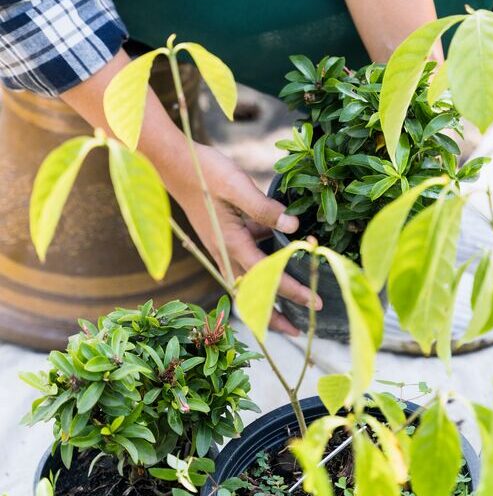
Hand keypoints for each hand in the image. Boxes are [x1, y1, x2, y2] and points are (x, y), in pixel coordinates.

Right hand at [158, 142, 321, 335]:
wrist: (175, 164)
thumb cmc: (205, 172)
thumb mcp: (237, 185)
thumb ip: (265, 208)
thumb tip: (294, 227)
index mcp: (231, 243)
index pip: (267, 276)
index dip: (291, 291)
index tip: (314, 302)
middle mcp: (225, 252)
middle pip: (252, 295)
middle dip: (273, 316)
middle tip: (298, 331)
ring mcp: (223, 247)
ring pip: (249, 283)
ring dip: (267, 299)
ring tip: (291, 310)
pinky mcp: (223, 238)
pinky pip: (245, 263)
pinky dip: (262, 272)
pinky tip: (282, 259)